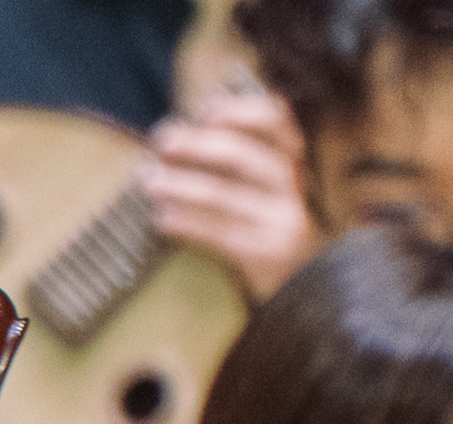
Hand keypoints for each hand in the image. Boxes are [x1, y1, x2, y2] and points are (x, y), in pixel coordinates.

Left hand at [143, 78, 314, 299]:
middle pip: (245, 156)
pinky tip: (162, 218)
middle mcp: (291, 188)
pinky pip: (218, 233)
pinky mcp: (265, 253)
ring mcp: (281, 221)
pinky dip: (187, 223)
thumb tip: (185, 133)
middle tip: (163, 140)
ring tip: (150, 180)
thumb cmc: (266, 228)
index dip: (242, 110)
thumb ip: (238, 163)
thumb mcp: (265, 191)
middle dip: (199, 145)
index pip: (278, 123)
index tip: (205, 109)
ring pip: (225, 196)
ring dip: (181, 185)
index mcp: (291, 164)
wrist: (303, 285)